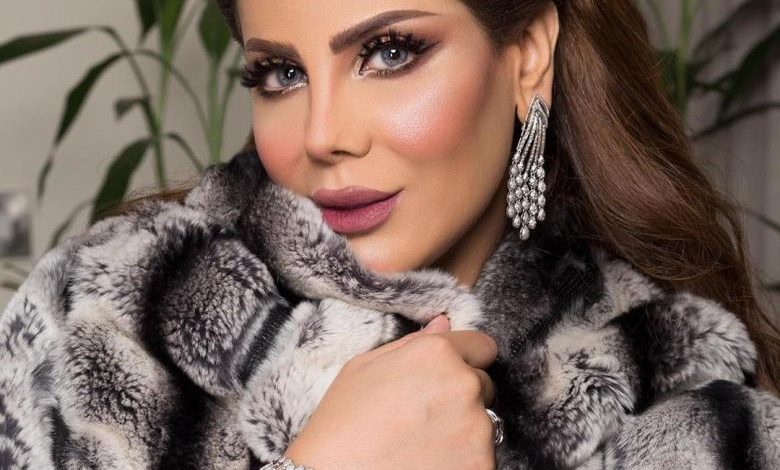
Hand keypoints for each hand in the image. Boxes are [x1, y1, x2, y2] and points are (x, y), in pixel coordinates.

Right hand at [284, 314, 498, 469]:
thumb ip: (412, 343)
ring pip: (484, 425)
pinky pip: (482, 458)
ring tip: (420, 447)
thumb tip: (444, 323)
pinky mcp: (483, 466)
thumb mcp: (363, 368)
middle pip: (483, 386)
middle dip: (462, 398)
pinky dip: (463, 463)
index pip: (482, 347)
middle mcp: (464, 385)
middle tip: (423, 419)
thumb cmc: (341, 426)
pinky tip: (428, 465)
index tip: (443, 381)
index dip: (463, 361)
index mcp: (437, 353)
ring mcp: (478, 429)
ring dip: (463, 433)